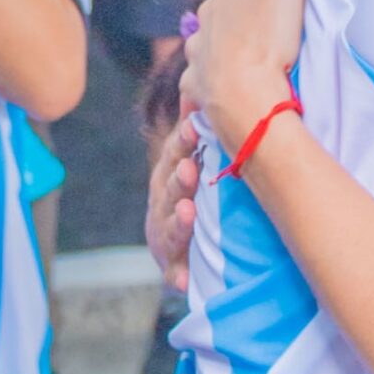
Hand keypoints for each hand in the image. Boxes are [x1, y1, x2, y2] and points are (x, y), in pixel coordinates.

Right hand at [145, 113, 199, 293]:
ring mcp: (165, 232)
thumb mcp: (201, 157)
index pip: (176, 152)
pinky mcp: (171, 264)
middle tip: (189, 170)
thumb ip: (203, 133)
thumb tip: (209, 93)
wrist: (186, 239)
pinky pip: (174, 271)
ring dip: (178, 221)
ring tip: (188, 214)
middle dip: (179, 179)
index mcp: (173, 171)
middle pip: (169, 188)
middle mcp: (165, 200)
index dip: (184, 142)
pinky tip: (184, 281)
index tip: (195, 128)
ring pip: (170, 226)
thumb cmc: (203, 187)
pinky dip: (178, 276)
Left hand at [180, 0, 304, 147]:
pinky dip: (214, 63)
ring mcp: (197, 44)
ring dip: (229, 26)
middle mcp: (207, 8)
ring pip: (213, 25)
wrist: (243, 103)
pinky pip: (203, 63)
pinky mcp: (195, 77)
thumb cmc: (268, 45)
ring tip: (252, 40)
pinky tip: (227, 71)